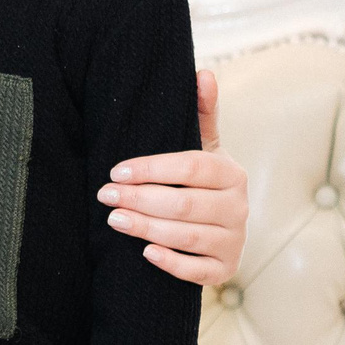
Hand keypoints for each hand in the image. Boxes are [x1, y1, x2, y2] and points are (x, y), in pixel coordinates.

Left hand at [103, 69, 246, 284]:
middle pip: (185, 203)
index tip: (116, 170)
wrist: (222, 229)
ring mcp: (234, 240)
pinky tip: (144, 253)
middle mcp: (239, 207)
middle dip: (141, 199)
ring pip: (187, 236)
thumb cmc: (203, 182)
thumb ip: (201, 113)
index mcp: (232, 173)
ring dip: (147, 229)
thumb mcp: (205, 148)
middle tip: (105, 196)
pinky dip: (171, 263)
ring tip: (114, 220)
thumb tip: (204, 73)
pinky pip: (197, 271)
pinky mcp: (225, 269)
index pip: (191, 167)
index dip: (152, 169)